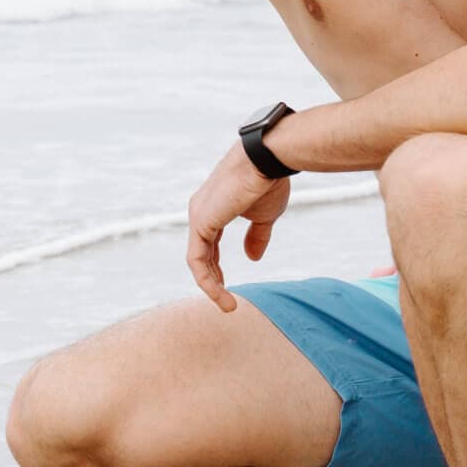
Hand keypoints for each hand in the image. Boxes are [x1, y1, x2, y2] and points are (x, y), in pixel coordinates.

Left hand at [185, 143, 291, 312]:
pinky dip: (207, 280)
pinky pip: (197, 260)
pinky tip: (220, 294)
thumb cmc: (268, 181)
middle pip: (201, 253)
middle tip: (227, 302)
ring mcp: (198, 216)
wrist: (268, 160)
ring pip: (198, 260)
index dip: (217, 266)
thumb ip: (256, 236)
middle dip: (213, 279)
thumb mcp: (264, 216)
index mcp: (213, 208)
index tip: (228, 286)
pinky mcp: (200, 222)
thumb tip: (252, 258)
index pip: (208, 243)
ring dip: (212, 286)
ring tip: (228, 305)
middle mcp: (201, 211)